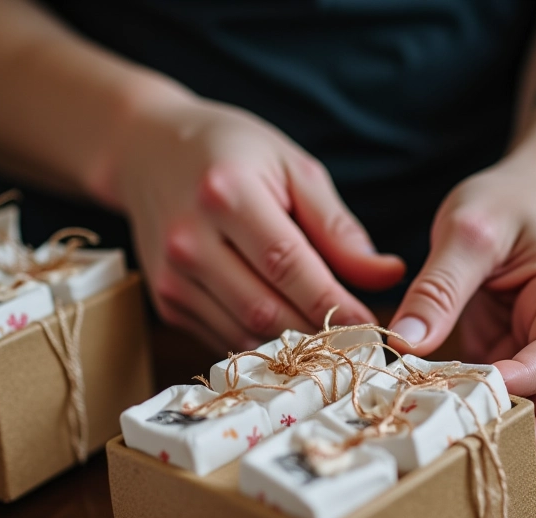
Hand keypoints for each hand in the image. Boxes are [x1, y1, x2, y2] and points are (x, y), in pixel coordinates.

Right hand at [108, 90, 404, 350]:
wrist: (148, 151)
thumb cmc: (231, 153)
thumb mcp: (292, 168)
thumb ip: (337, 227)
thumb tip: (388, 274)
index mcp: (225, 194)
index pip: (287, 265)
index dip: (333, 304)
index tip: (371, 326)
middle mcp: (189, 241)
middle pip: (265, 310)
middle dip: (318, 335)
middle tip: (358, 342)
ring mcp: (172, 278)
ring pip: (245, 336)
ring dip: (293, 349)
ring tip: (329, 343)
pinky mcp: (166, 303)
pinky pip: (224, 339)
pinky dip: (262, 345)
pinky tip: (288, 334)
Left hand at [388, 151, 535, 452]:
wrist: (527, 197)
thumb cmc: (507, 203)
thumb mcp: (467, 230)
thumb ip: (439, 287)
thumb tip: (406, 344)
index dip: (520, 382)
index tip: (470, 391)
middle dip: (500, 420)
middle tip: (447, 441)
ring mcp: (534, 351)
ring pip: (520, 405)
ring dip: (480, 420)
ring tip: (432, 437)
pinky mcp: (507, 357)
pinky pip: (493, 395)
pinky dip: (465, 406)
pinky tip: (429, 418)